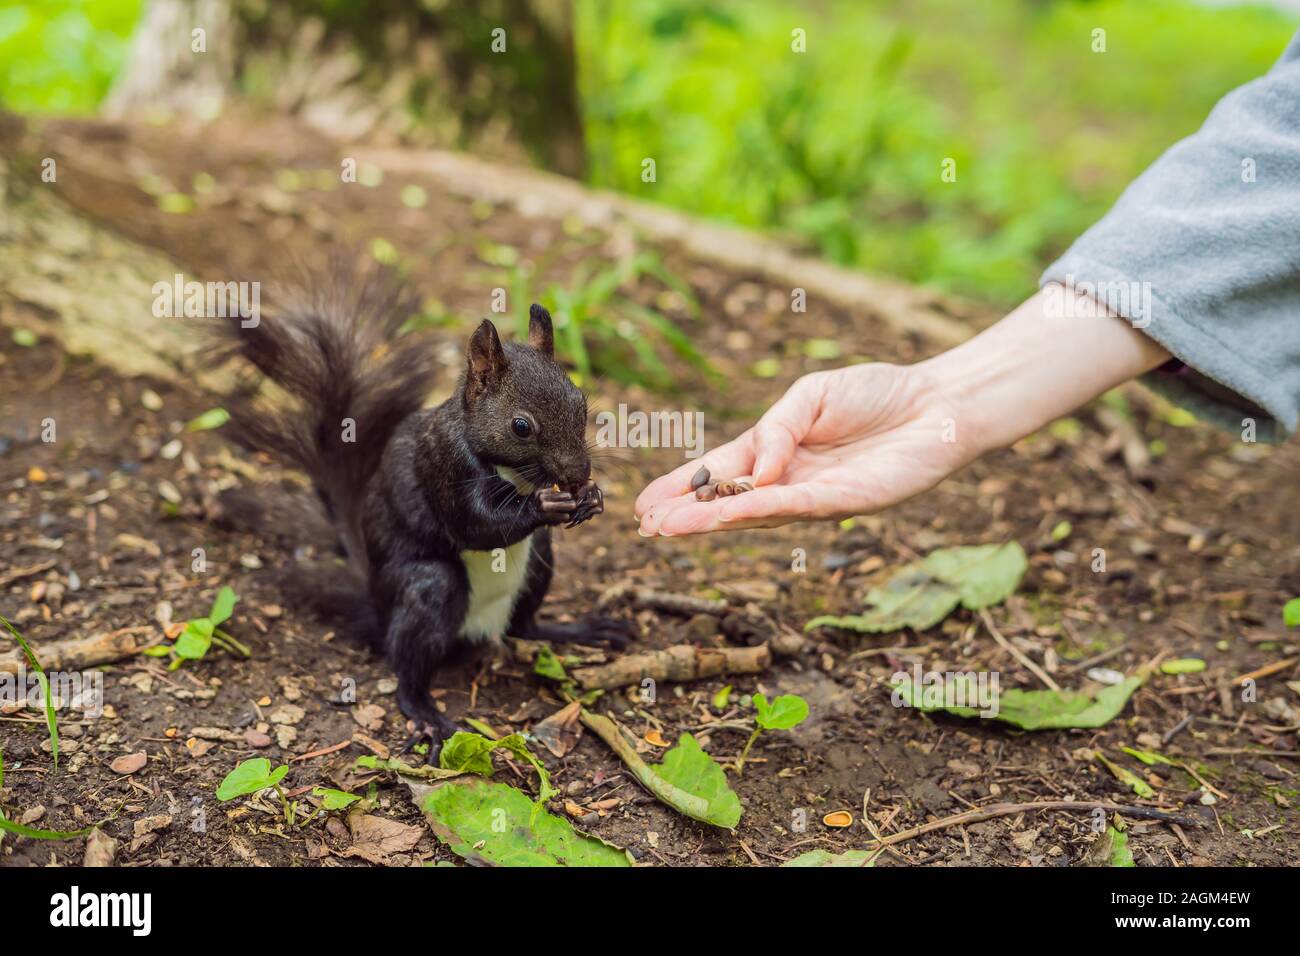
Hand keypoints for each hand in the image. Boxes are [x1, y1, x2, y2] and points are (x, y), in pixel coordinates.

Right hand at [635, 362, 975, 535]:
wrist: (937, 403)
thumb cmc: (878, 394)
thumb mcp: (811, 396)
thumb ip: (776, 428)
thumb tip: (754, 467)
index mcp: (775, 450)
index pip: (717, 473)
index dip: (681, 488)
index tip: (644, 505)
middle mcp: (789, 480)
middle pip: (726, 501)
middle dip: (685, 514)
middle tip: (645, 527)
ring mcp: (814, 496)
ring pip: (753, 512)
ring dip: (710, 521)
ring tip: (670, 528)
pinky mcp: (845, 503)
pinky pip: (794, 507)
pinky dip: (758, 510)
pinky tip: (726, 515)